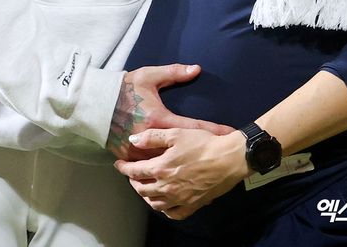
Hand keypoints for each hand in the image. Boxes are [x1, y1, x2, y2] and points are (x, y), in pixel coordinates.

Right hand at [106, 64, 232, 160]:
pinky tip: (172, 176)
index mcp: (158, 119)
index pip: (192, 128)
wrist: (95, 102)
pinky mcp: (127, 157)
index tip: (229, 134)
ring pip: (164, 165)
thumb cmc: (125, 88)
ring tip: (201, 171)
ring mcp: (138, 151)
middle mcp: (150, 139)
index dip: (212, 131)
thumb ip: (174, 72)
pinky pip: (147, 169)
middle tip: (220, 157)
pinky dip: (159, 172)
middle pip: (181, 152)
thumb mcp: (149, 76)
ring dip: (182, 167)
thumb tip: (196, 69)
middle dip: (201, 154)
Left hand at [114, 128, 248, 218]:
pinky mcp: (193, 205)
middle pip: (143, 190)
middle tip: (131, 176)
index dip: (124, 168)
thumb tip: (133, 140)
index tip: (118, 164)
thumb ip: (152, 137)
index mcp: (161, 168)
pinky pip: (174, 213)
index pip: (135, 171)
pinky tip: (164, 204)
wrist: (228, 159)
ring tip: (145, 189)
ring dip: (146, 196)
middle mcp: (167, 187)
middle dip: (133, 182)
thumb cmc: (202, 143)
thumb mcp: (176, 134)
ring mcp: (180, 199)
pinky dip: (165, 210)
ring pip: (155, 204)